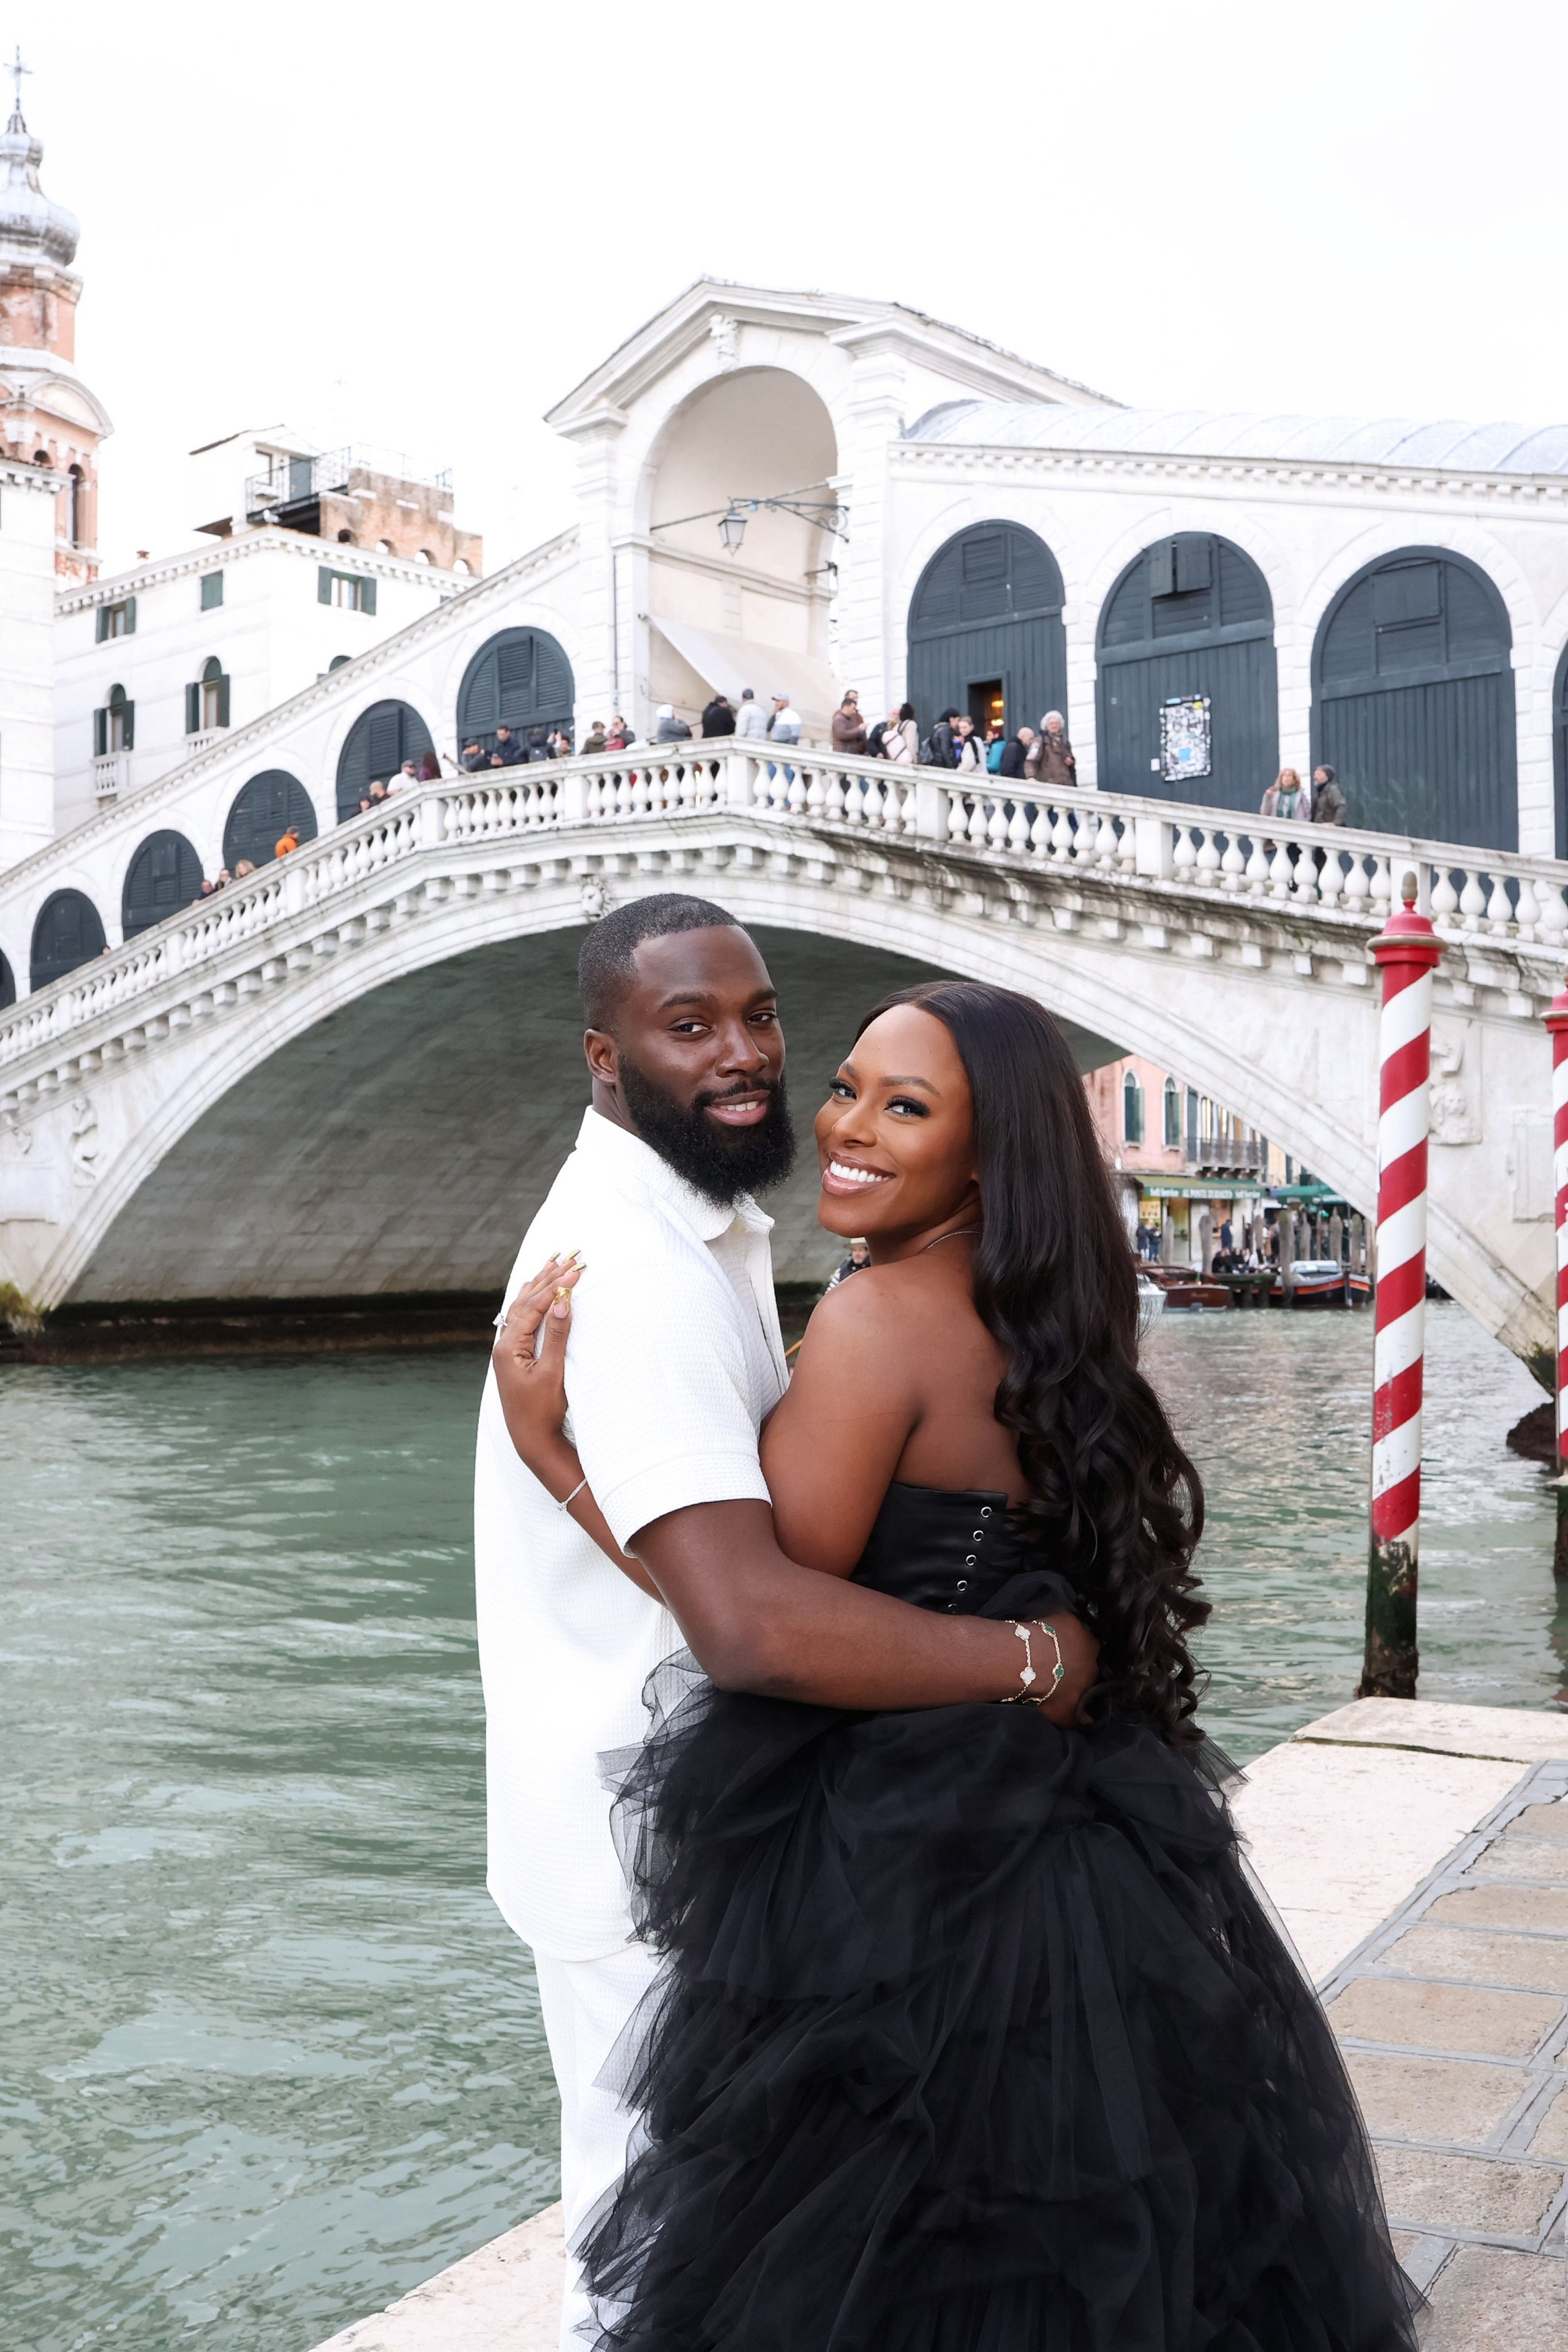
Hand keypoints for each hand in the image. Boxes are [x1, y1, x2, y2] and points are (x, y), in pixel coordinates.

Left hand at [492, 1253, 581, 1473]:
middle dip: (546, 1279)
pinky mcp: (514, 1357)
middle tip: (567, 1258)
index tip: (576, 1270)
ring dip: (537, 1287)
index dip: (555, 1287)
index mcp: (508, 1348)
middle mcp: (503, 1346)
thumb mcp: (553, 1372)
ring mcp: (507, 1351)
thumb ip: (557, 1335)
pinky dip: (531, 1303)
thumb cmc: (542, 1411)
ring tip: (551, 1265)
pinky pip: (521, 1320)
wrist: (532, 1440)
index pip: (533, 1307)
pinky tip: (533, 1293)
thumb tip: (563, 1302)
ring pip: (521, 1309)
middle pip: (524, 1303)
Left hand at [1034, 1613, 1098, 1726]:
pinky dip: (1054, 1627)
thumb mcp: (1066, 1715)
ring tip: (1047, 1647)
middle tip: (1056, 1662)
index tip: (1067, 1679)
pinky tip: (1043, 1632)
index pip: (1092, 1674)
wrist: (1029, 1661)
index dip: (1079, 1676)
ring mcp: (1079, 1629)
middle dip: (1075, 1656)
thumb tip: (1090, 1721)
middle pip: (1086, 1652)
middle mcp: (1093, 1648)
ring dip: (1065, 1641)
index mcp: (1095, 1671)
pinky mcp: (1064, 1616)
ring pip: (1075, 1636)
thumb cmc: (1048, 1691)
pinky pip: (1062, 1622)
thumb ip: (1081, 1719)